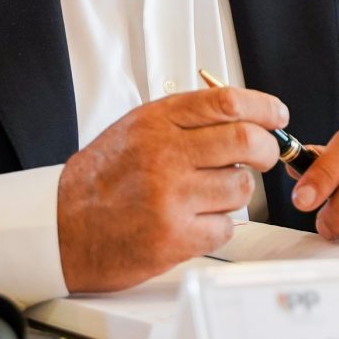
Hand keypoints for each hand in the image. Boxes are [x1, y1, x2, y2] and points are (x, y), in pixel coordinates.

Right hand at [57, 86, 287, 292]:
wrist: (62, 227)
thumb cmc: (99, 180)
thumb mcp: (134, 130)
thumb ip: (182, 120)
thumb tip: (239, 115)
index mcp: (155, 122)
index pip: (226, 102)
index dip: (263, 107)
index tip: (276, 115)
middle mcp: (164, 155)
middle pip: (246, 141)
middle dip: (267, 149)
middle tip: (264, 155)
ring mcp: (171, 197)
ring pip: (241, 187)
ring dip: (235, 191)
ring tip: (209, 194)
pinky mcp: (175, 237)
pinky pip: (226, 226)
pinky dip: (218, 225)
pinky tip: (194, 221)